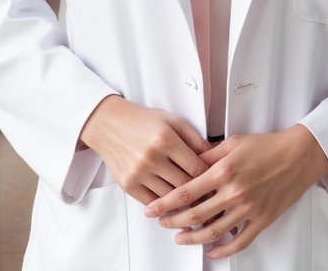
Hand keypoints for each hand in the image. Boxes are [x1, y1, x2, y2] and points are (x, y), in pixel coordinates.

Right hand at [78, 96, 212, 205]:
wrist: (110, 124)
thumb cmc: (144, 121)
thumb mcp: (173, 121)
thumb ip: (195, 139)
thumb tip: (215, 158)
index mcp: (166, 139)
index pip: (197, 168)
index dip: (210, 177)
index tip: (217, 182)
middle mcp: (152, 157)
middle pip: (185, 186)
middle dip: (200, 192)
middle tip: (210, 196)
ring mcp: (139, 173)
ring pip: (170, 198)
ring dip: (183, 202)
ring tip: (194, 201)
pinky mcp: (128, 185)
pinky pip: (153, 203)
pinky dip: (164, 205)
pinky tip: (172, 202)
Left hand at [143, 125, 327, 258]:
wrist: (297, 155)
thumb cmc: (267, 145)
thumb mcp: (233, 142)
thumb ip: (209, 155)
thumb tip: (188, 164)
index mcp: (224, 170)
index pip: (187, 191)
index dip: (166, 202)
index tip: (152, 208)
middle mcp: (234, 192)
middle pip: (195, 214)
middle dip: (173, 221)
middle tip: (161, 222)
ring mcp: (248, 208)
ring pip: (213, 231)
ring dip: (192, 238)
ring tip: (179, 237)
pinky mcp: (262, 220)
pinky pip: (239, 242)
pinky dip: (223, 250)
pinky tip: (212, 251)